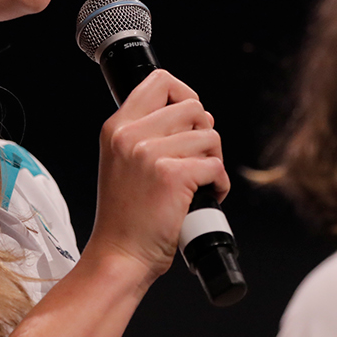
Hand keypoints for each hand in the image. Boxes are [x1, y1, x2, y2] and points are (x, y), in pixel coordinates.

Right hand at [89, 70, 227, 280]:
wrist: (120, 256)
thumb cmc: (126, 216)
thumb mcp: (121, 162)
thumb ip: (147, 133)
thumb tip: (197, 114)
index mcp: (117, 127)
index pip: (160, 81)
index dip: (185, 94)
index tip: (190, 119)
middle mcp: (130, 135)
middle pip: (194, 107)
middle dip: (204, 133)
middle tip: (195, 161)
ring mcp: (150, 154)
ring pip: (210, 136)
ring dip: (213, 161)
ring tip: (197, 183)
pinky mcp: (173, 175)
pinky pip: (216, 165)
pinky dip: (219, 184)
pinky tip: (205, 197)